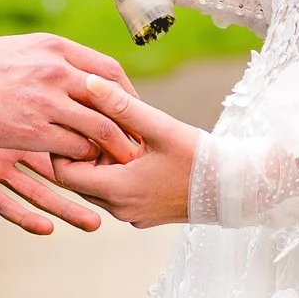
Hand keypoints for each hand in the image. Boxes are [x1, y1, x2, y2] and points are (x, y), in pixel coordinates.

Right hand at [0, 35, 143, 162]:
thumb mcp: (15, 49)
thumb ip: (47, 58)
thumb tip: (71, 68)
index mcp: (53, 48)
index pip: (108, 70)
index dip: (126, 93)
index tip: (130, 109)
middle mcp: (55, 72)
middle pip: (111, 101)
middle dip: (129, 124)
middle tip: (136, 142)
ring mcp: (43, 104)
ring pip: (97, 131)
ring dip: (112, 150)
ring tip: (118, 164)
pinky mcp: (27, 134)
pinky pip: (70, 154)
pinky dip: (81, 166)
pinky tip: (83, 178)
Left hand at [50, 94, 201, 227]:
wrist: (236, 190)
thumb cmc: (200, 158)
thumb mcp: (159, 127)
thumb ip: (120, 105)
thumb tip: (88, 82)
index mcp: (117, 190)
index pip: (63, 174)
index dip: (63, 147)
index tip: (77, 123)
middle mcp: (119, 210)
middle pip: (78, 181)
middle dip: (84, 153)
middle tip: (100, 125)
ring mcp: (132, 216)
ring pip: (98, 188)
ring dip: (102, 163)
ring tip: (122, 137)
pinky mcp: (144, 215)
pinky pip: (117, 195)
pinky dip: (118, 175)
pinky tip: (137, 152)